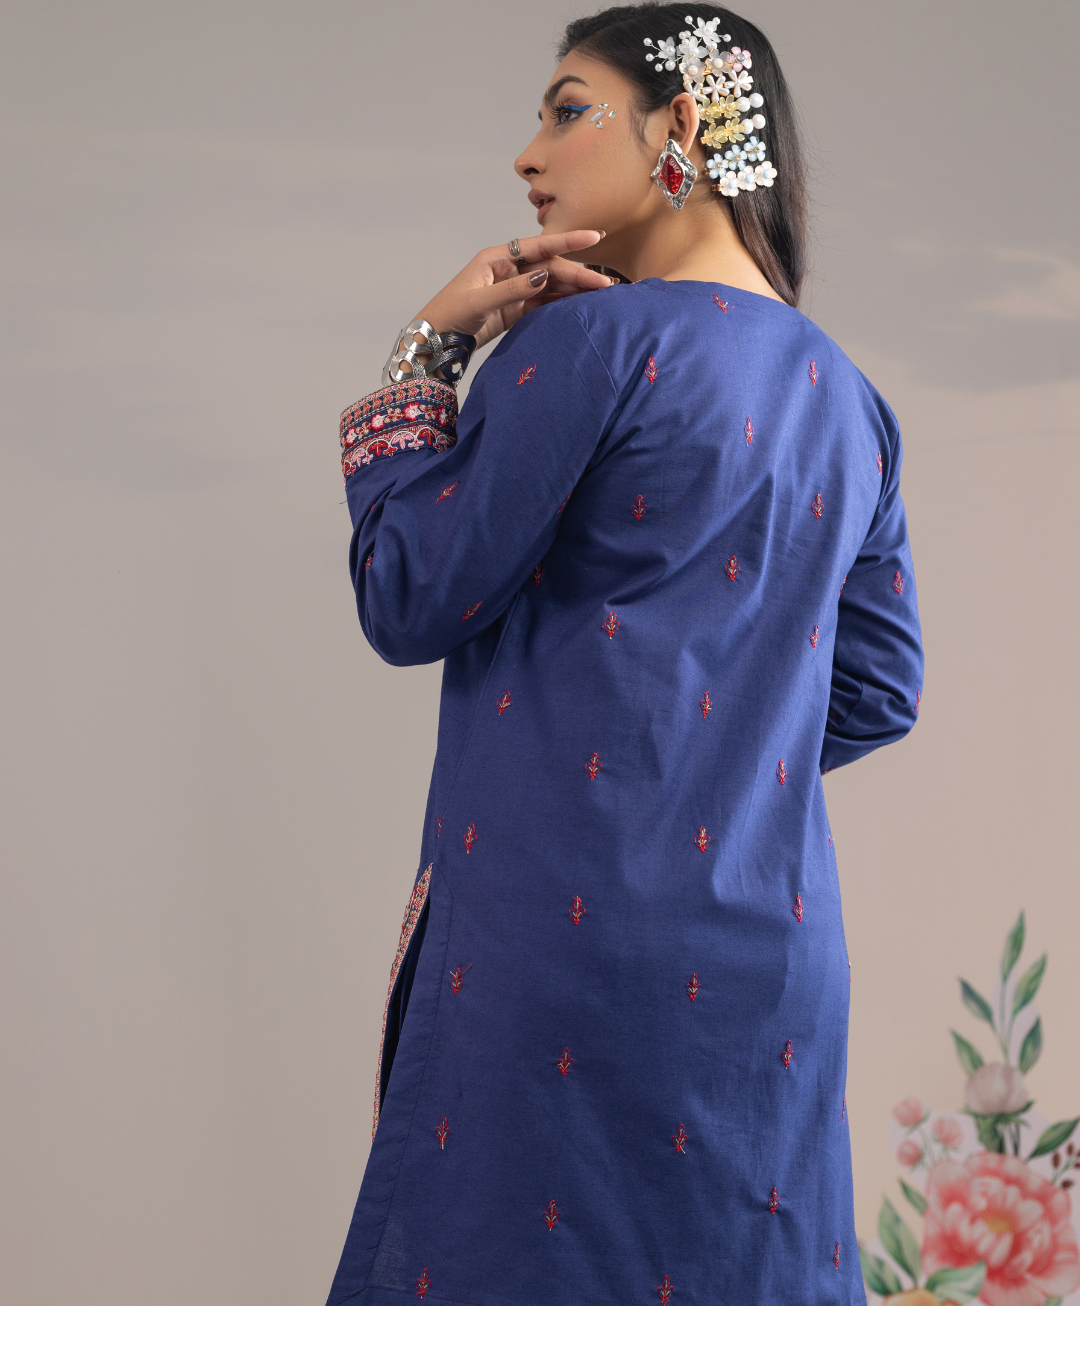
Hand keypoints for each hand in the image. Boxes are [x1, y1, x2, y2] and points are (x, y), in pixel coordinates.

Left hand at [410, 231, 614, 349]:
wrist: (435, 341)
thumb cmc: (448, 315)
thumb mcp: (479, 301)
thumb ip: (512, 290)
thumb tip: (543, 276)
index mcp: (497, 258)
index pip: (539, 246)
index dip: (568, 242)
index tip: (594, 237)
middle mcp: (508, 270)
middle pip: (550, 267)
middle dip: (578, 274)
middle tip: (606, 284)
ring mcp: (514, 290)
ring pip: (551, 285)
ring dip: (574, 290)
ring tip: (601, 296)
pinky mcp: (515, 310)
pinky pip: (544, 303)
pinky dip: (562, 304)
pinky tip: (581, 307)